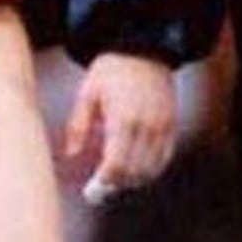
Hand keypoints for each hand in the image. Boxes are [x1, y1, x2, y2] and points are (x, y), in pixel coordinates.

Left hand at [60, 53, 178, 198]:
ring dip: (133, 180)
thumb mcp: (87, 93)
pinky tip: (136, 173)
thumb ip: (78, 126)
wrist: (142, 49)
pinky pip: (165, 157)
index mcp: (123, 118)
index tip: (91, 191)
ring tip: (114, 183)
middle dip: (116, 185)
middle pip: (134, 170)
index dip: (104, 181)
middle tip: (98, 192)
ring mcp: (162, 126)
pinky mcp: (171, 125)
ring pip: (152, 168)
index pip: (116, 163)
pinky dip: (151, 170)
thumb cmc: (110, 70)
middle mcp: (146, 125)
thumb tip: (70, 154)